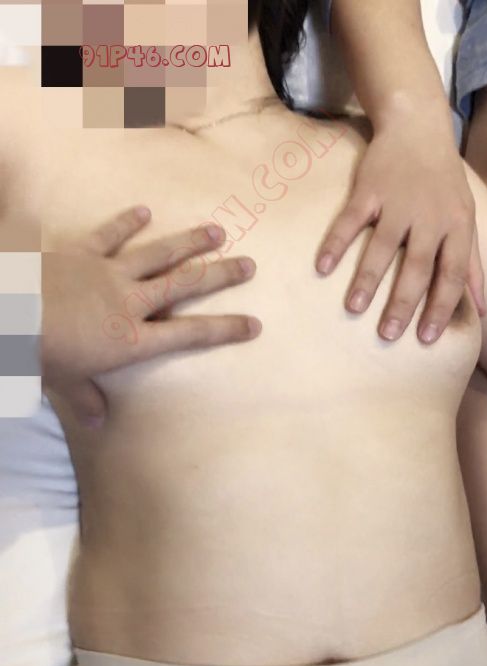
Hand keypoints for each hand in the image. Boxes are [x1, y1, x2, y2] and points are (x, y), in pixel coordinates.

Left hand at [42, 206, 260, 426]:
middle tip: (249, 265)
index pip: (189, 335)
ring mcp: (108, 273)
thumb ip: (86, 400)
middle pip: (184, 285)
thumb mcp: (65, 383)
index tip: (253, 324)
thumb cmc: (40, 352)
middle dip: (219, 275)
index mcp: (132, 340)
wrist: (11, 311)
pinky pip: (109, 235)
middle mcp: (130, 303)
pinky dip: (126, 222)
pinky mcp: (82, 252)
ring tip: (216, 231)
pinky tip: (144, 211)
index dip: (224, 329)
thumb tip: (98, 423)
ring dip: (189, 242)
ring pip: (158, 254)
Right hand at [315, 115, 485, 342]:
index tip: (426, 339)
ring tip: (354, 309)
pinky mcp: (369, 188)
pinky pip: (351, 220)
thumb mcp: (465, 220)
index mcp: (457, 226)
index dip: (440, 308)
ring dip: (367, 279)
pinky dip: (336, 243)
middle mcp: (430, 215)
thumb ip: (472, 265)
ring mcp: (398, 201)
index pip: (452, 274)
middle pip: (417, 266)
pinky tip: (323, 268)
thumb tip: (483, 309)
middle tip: (388, 335)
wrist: (418, 126)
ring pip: (383, 247)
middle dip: (402, 303)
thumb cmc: (444, 183)